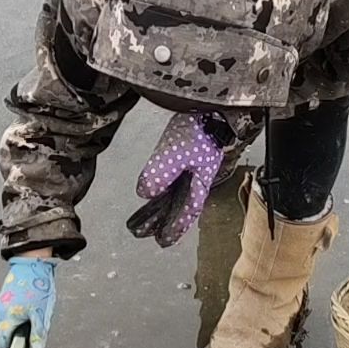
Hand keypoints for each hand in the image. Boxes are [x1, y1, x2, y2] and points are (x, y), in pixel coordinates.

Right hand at [0, 256, 55, 347]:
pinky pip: (11, 311)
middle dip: (21, 333)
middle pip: (8, 333)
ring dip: (22, 321)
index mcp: (6, 320)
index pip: (3, 346)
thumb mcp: (41, 315)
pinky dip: (20, 312)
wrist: (32, 262)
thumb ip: (37, 337)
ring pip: (10, 322)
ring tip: (36, 308)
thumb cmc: (37, 289)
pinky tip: (31, 301)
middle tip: (37, 323)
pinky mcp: (3, 296)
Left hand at [128, 112, 226, 247]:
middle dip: (161, 222)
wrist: (209, 106)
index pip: (187, 211)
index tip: (163, 241)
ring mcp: (188, 169)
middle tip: (144, 235)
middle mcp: (194, 179)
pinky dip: (158, 191)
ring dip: (155, 209)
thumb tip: (145, 193)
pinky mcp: (182, 157)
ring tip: (139, 219)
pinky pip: (168, 182)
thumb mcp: (177, 152)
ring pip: (170, 195)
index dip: (176, 227)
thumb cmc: (200, 129)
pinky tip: (148, 194)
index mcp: (199, 182)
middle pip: (176, 207)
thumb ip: (162, 172)